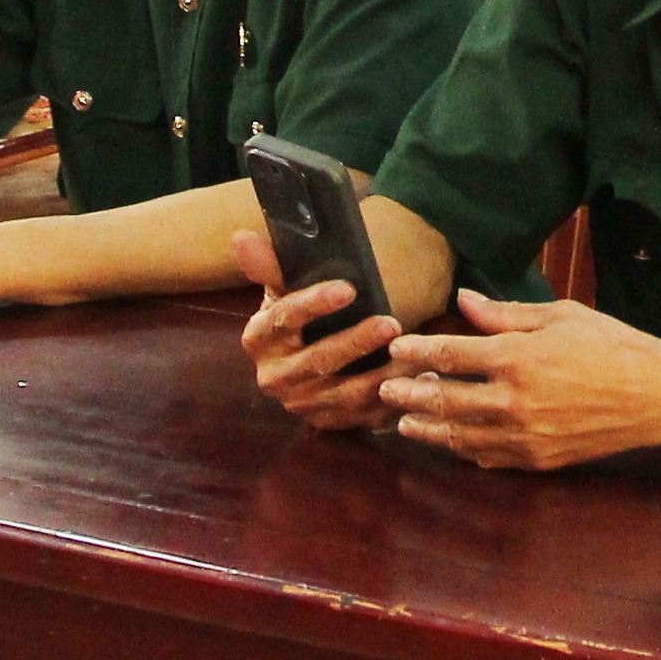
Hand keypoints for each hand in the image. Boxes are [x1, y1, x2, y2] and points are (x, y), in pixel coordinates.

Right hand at [234, 226, 400, 431]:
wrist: (303, 353)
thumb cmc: (297, 313)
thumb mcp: (284, 287)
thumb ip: (269, 264)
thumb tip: (241, 238)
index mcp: (258, 338)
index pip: (284, 319)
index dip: (315, 304)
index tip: (349, 288)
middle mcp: (273, 377)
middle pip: (318, 360)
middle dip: (356, 342)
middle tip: (391, 322)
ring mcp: (300, 404)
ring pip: (345, 392)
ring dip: (382, 373)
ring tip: (412, 352)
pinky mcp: (326, 421)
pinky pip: (363, 414)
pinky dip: (393, 399)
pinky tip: (419, 380)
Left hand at [378, 292, 660, 471]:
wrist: (659, 394)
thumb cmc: (613, 345)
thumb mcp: (561, 315)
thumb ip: (507, 314)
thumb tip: (463, 301)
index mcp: (518, 357)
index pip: (451, 354)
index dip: (418, 351)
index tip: (396, 348)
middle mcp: (514, 400)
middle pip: (445, 399)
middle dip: (409, 393)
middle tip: (384, 388)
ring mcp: (525, 435)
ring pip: (461, 435)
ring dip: (428, 428)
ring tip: (404, 422)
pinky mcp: (539, 459)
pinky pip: (490, 457)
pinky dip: (465, 449)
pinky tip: (452, 443)